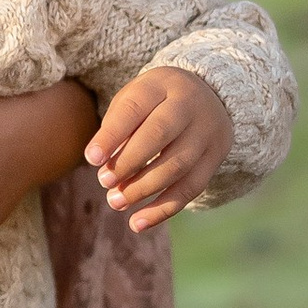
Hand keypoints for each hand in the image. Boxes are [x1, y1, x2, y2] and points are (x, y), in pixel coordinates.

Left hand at [87, 65, 230, 232]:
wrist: (208, 95)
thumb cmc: (156, 101)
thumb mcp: (135, 98)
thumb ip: (118, 127)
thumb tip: (103, 167)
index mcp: (162, 84)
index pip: (134, 109)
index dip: (112, 136)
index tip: (91, 159)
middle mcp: (190, 105)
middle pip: (159, 135)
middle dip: (128, 163)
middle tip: (104, 181)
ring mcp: (207, 131)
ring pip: (177, 165)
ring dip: (143, 189)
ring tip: (115, 202)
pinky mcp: (216, 157)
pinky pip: (191, 188)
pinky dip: (163, 209)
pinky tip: (138, 223)